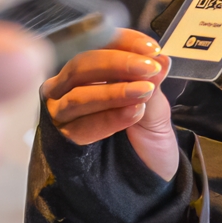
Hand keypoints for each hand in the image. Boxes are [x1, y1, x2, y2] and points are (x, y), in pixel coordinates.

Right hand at [42, 27, 177, 180]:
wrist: (146, 180)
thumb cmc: (146, 139)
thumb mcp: (157, 108)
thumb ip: (154, 83)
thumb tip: (160, 59)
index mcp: (91, 70)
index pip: (98, 44)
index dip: (123, 42)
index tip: (151, 48)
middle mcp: (67, 87)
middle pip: (81, 65)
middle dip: (117, 63)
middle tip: (149, 68)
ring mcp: (61, 113)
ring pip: (78, 95)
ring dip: (113, 92)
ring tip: (144, 93)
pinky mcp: (61, 140)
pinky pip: (79, 127)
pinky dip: (108, 118)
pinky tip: (134, 114)